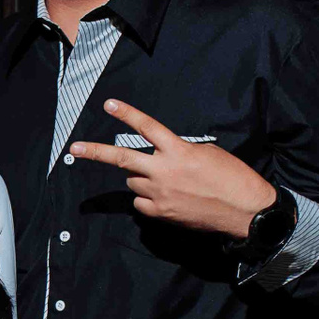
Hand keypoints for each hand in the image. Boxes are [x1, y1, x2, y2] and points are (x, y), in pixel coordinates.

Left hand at [68, 99, 276, 237]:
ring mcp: (160, 195)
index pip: (147, 128)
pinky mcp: (161, 214)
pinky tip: (168, 199)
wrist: (245, 211)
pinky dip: (148, 200)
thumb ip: (178, 151)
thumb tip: (160, 156)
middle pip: (122, 159)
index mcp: (179, 151)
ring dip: (142, 179)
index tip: (109, 105)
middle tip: (74, 148)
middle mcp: (164, 171)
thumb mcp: (207, 153)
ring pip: (134, 182)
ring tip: (167, 182)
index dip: (127, 114)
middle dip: (95, 152)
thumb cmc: (232, 178)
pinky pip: (141, 203)